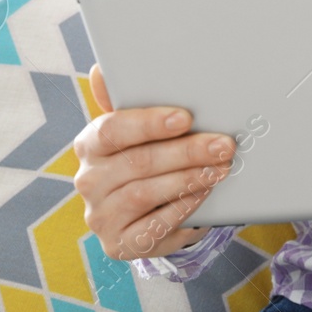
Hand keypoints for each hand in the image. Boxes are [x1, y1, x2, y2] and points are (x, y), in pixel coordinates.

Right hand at [72, 63, 235, 258]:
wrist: (145, 210)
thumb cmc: (145, 156)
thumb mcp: (138, 128)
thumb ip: (126, 98)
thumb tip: (102, 67)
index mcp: (89, 144)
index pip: (111, 129)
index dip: (149, 123)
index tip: (185, 117)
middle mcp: (88, 180)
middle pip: (137, 163)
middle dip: (186, 152)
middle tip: (223, 145)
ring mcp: (100, 216)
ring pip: (145, 194)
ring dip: (188, 179)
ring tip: (220, 168)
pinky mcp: (118, 244)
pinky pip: (152, 226)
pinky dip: (182, 208)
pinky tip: (204, 194)